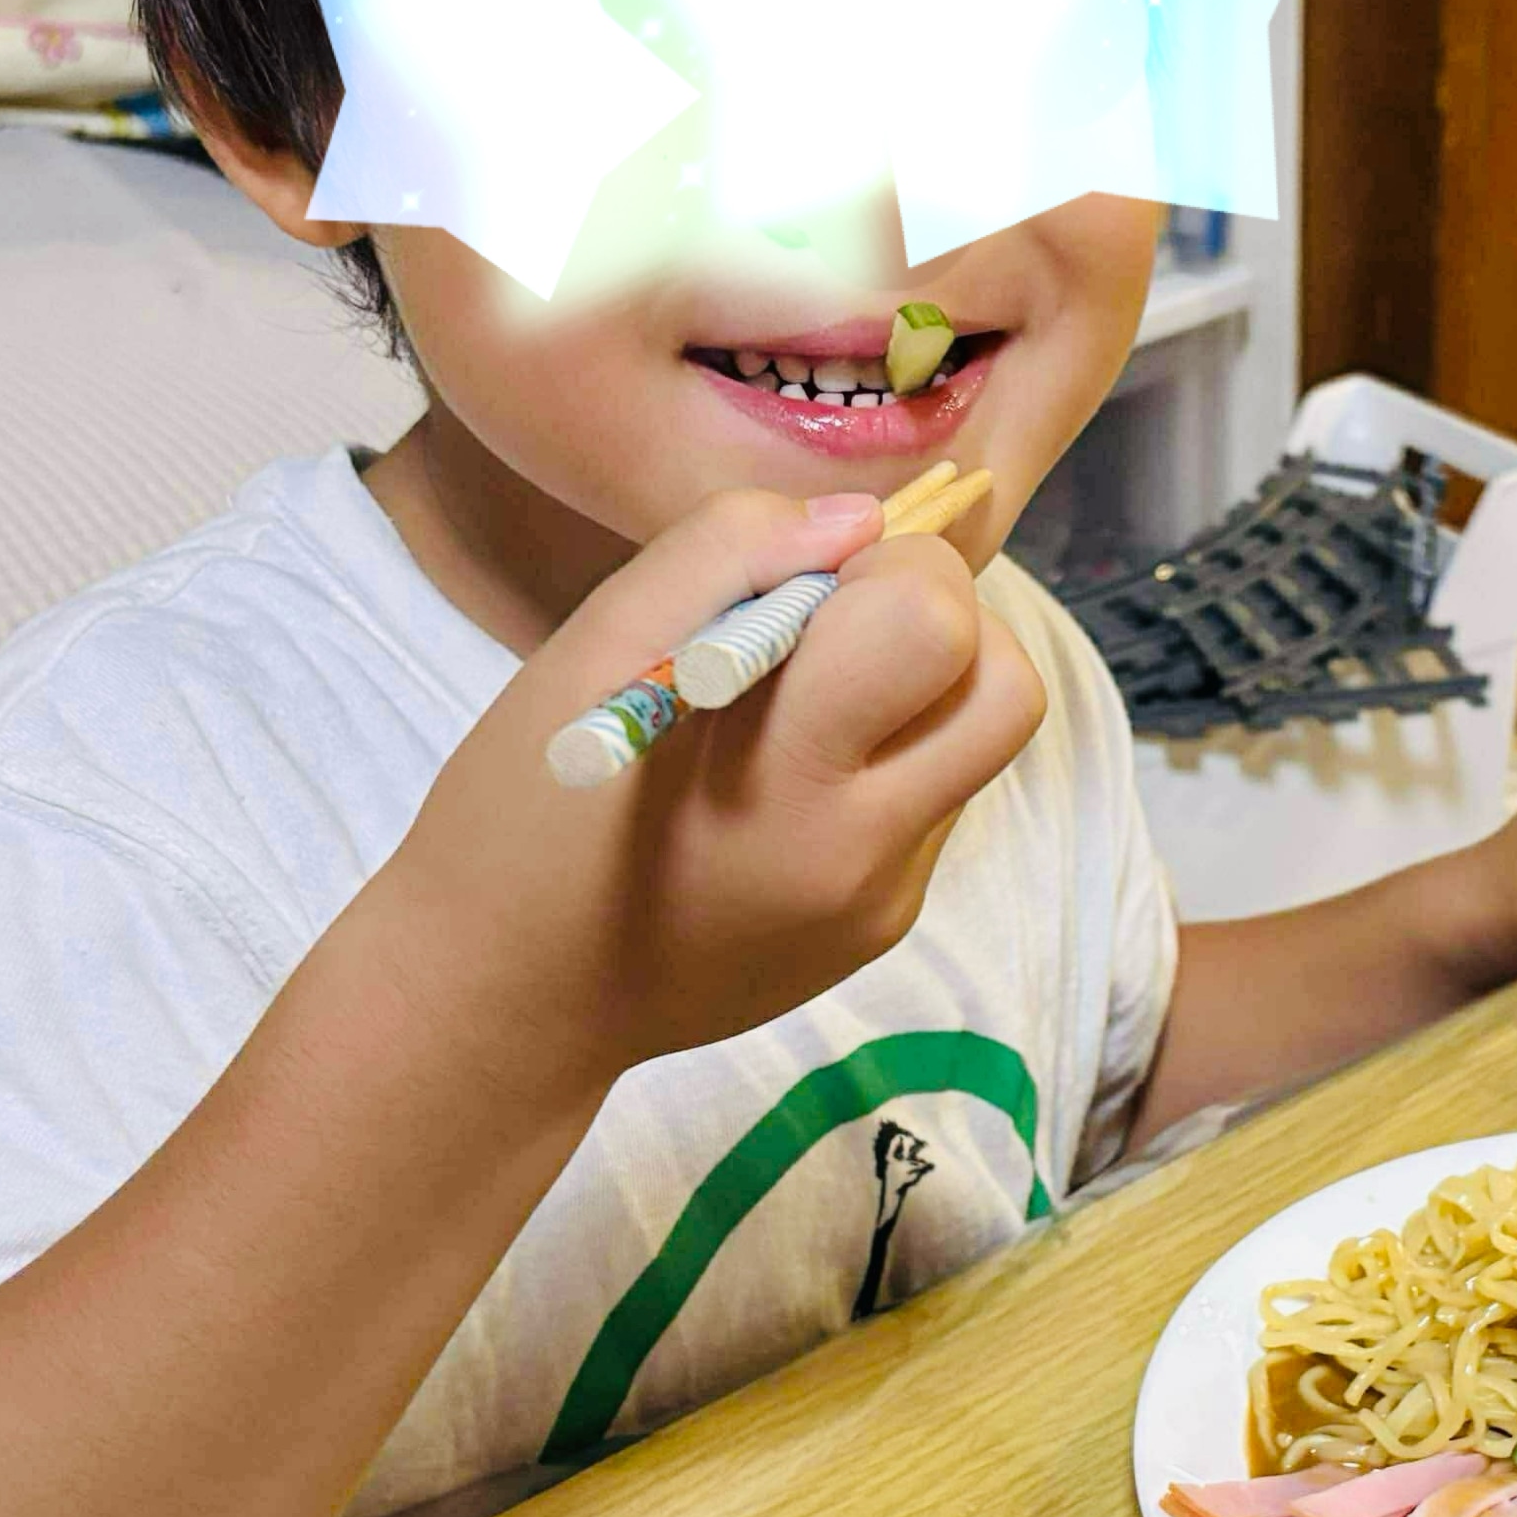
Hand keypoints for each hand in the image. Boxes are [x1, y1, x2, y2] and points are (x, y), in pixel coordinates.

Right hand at [381, 487, 1046, 1095]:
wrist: (509, 996)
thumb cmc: (528, 811)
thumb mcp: (593, 649)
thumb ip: (731, 552)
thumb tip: (859, 520)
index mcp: (783, 770)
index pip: (935, 621)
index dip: (885, 568)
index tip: (802, 585)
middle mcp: (860, 848)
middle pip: (1008, 687)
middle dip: (942, 624)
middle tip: (836, 631)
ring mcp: (883, 898)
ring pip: (977, 742)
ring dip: (919, 692)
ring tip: (804, 705)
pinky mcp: (882, 926)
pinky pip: (931, 805)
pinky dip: (883, 763)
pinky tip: (784, 782)